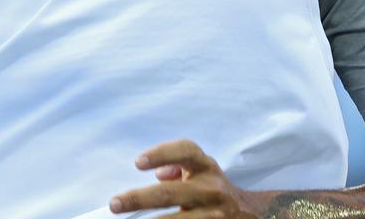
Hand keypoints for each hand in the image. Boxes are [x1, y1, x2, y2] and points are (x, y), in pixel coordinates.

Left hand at [110, 140, 258, 217]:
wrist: (248, 213)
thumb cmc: (210, 188)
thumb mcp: (200, 171)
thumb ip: (177, 167)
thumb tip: (157, 174)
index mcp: (205, 166)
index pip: (185, 152)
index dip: (161, 154)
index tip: (137, 163)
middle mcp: (211, 189)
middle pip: (170, 193)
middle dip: (139, 199)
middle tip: (115, 204)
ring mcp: (214, 214)